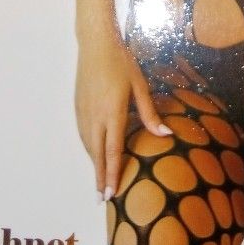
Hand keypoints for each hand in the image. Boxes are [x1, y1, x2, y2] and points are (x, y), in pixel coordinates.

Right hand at [75, 35, 170, 201]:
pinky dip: (90, 149)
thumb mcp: (140, 86)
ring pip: (89, 146)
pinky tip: (95, 154)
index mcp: (112, 113)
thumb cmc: (122, 62)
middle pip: (97, 155)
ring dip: (94, 165)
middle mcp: (95, 117)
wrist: (95, 44)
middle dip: (100, 178)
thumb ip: (150, 113)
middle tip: (103, 199)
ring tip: (101, 182)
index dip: (113, 174)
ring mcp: (84, 112)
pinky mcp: (78, 107)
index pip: (113, 151)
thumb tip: (165, 134)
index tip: (112, 193)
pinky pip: (83, 135)